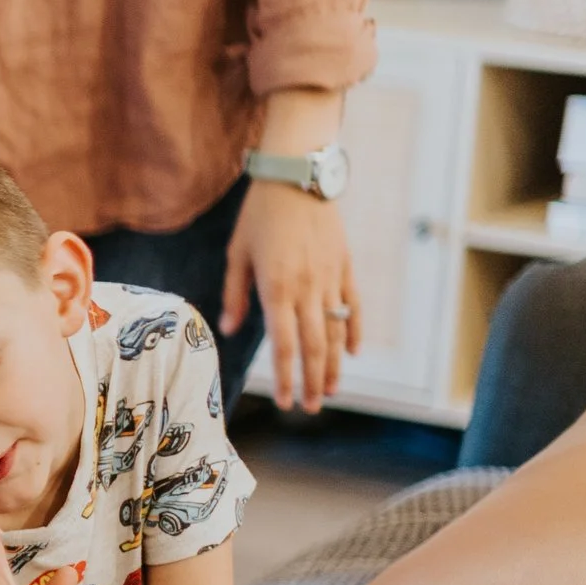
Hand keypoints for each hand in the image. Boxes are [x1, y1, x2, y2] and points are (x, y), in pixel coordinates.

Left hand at [225, 179, 356, 413]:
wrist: (299, 176)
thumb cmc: (259, 215)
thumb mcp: (237, 254)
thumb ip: (236, 295)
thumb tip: (231, 330)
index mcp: (276, 288)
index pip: (283, 345)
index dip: (285, 377)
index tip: (283, 402)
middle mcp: (307, 288)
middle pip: (313, 345)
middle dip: (311, 381)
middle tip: (310, 408)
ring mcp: (331, 277)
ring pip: (337, 330)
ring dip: (333, 364)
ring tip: (330, 390)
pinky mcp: (345, 265)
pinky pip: (353, 304)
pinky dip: (354, 329)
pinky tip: (352, 352)